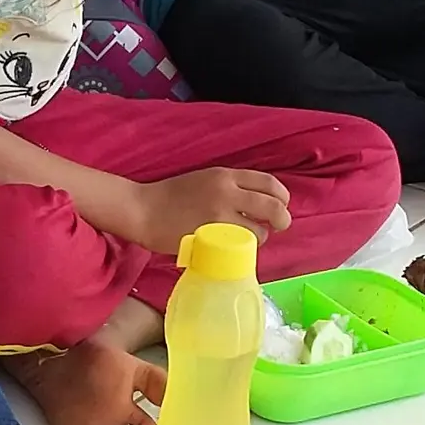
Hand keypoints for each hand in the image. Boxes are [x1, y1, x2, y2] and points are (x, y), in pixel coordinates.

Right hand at [127, 167, 291, 253]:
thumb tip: (256, 202)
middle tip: (280, 227)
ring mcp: (220, 215)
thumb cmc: (169, 197)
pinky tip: (234, 248)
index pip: (269, 182)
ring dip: (260, 237)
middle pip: (273, 206)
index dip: (282, 197)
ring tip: (249, 239)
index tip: (281, 206)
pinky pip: (240, 245)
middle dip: (283, 219)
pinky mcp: (211, 236)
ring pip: (258, 230)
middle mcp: (226, 191)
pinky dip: (243, 248)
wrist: (142, 209)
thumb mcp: (203, 180)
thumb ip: (229, 187)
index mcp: (225, 175)